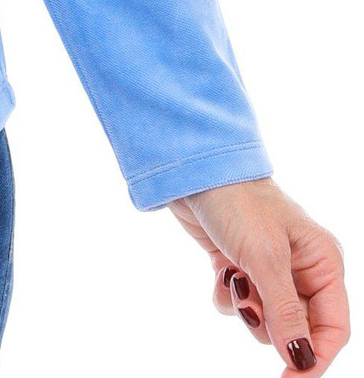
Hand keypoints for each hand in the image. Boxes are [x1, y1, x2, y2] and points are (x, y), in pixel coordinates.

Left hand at [169, 176, 348, 373]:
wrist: (192, 168)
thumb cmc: (238, 202)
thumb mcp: (265, 258)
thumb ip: (285, 312)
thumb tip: (301, 359)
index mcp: (323, 262)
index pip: (333, 328)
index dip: (315, 356)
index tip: (289, 377)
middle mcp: (302, 268)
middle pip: (298, 327)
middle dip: (271, 323)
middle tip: (248, 300)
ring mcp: (269, 267)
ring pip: (266, 319)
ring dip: (247, 307)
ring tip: (233, 277)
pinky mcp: (239, 264)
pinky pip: (240, 302)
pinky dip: (228, 295)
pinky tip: (219, 272)